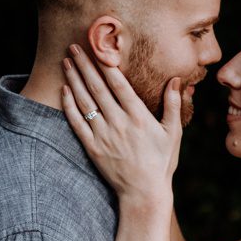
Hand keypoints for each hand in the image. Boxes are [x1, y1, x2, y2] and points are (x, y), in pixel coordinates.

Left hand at [60, 44, 184, 204]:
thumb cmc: (161, 163)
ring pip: (85, 102)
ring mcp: (103, 135)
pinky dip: (69, 105)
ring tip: (66, 62)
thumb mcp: (173, 133)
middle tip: (74, 46)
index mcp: (139, 117)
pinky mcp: (92, 148)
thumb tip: (176, 80)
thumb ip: (173, 105)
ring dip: (74, 80)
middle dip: (85, 65)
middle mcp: (119, 123)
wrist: (143, 193)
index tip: (98, 47)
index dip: (106, 64)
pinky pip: (77, 123)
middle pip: (97, 87)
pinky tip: (64, 90)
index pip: (119, 84)